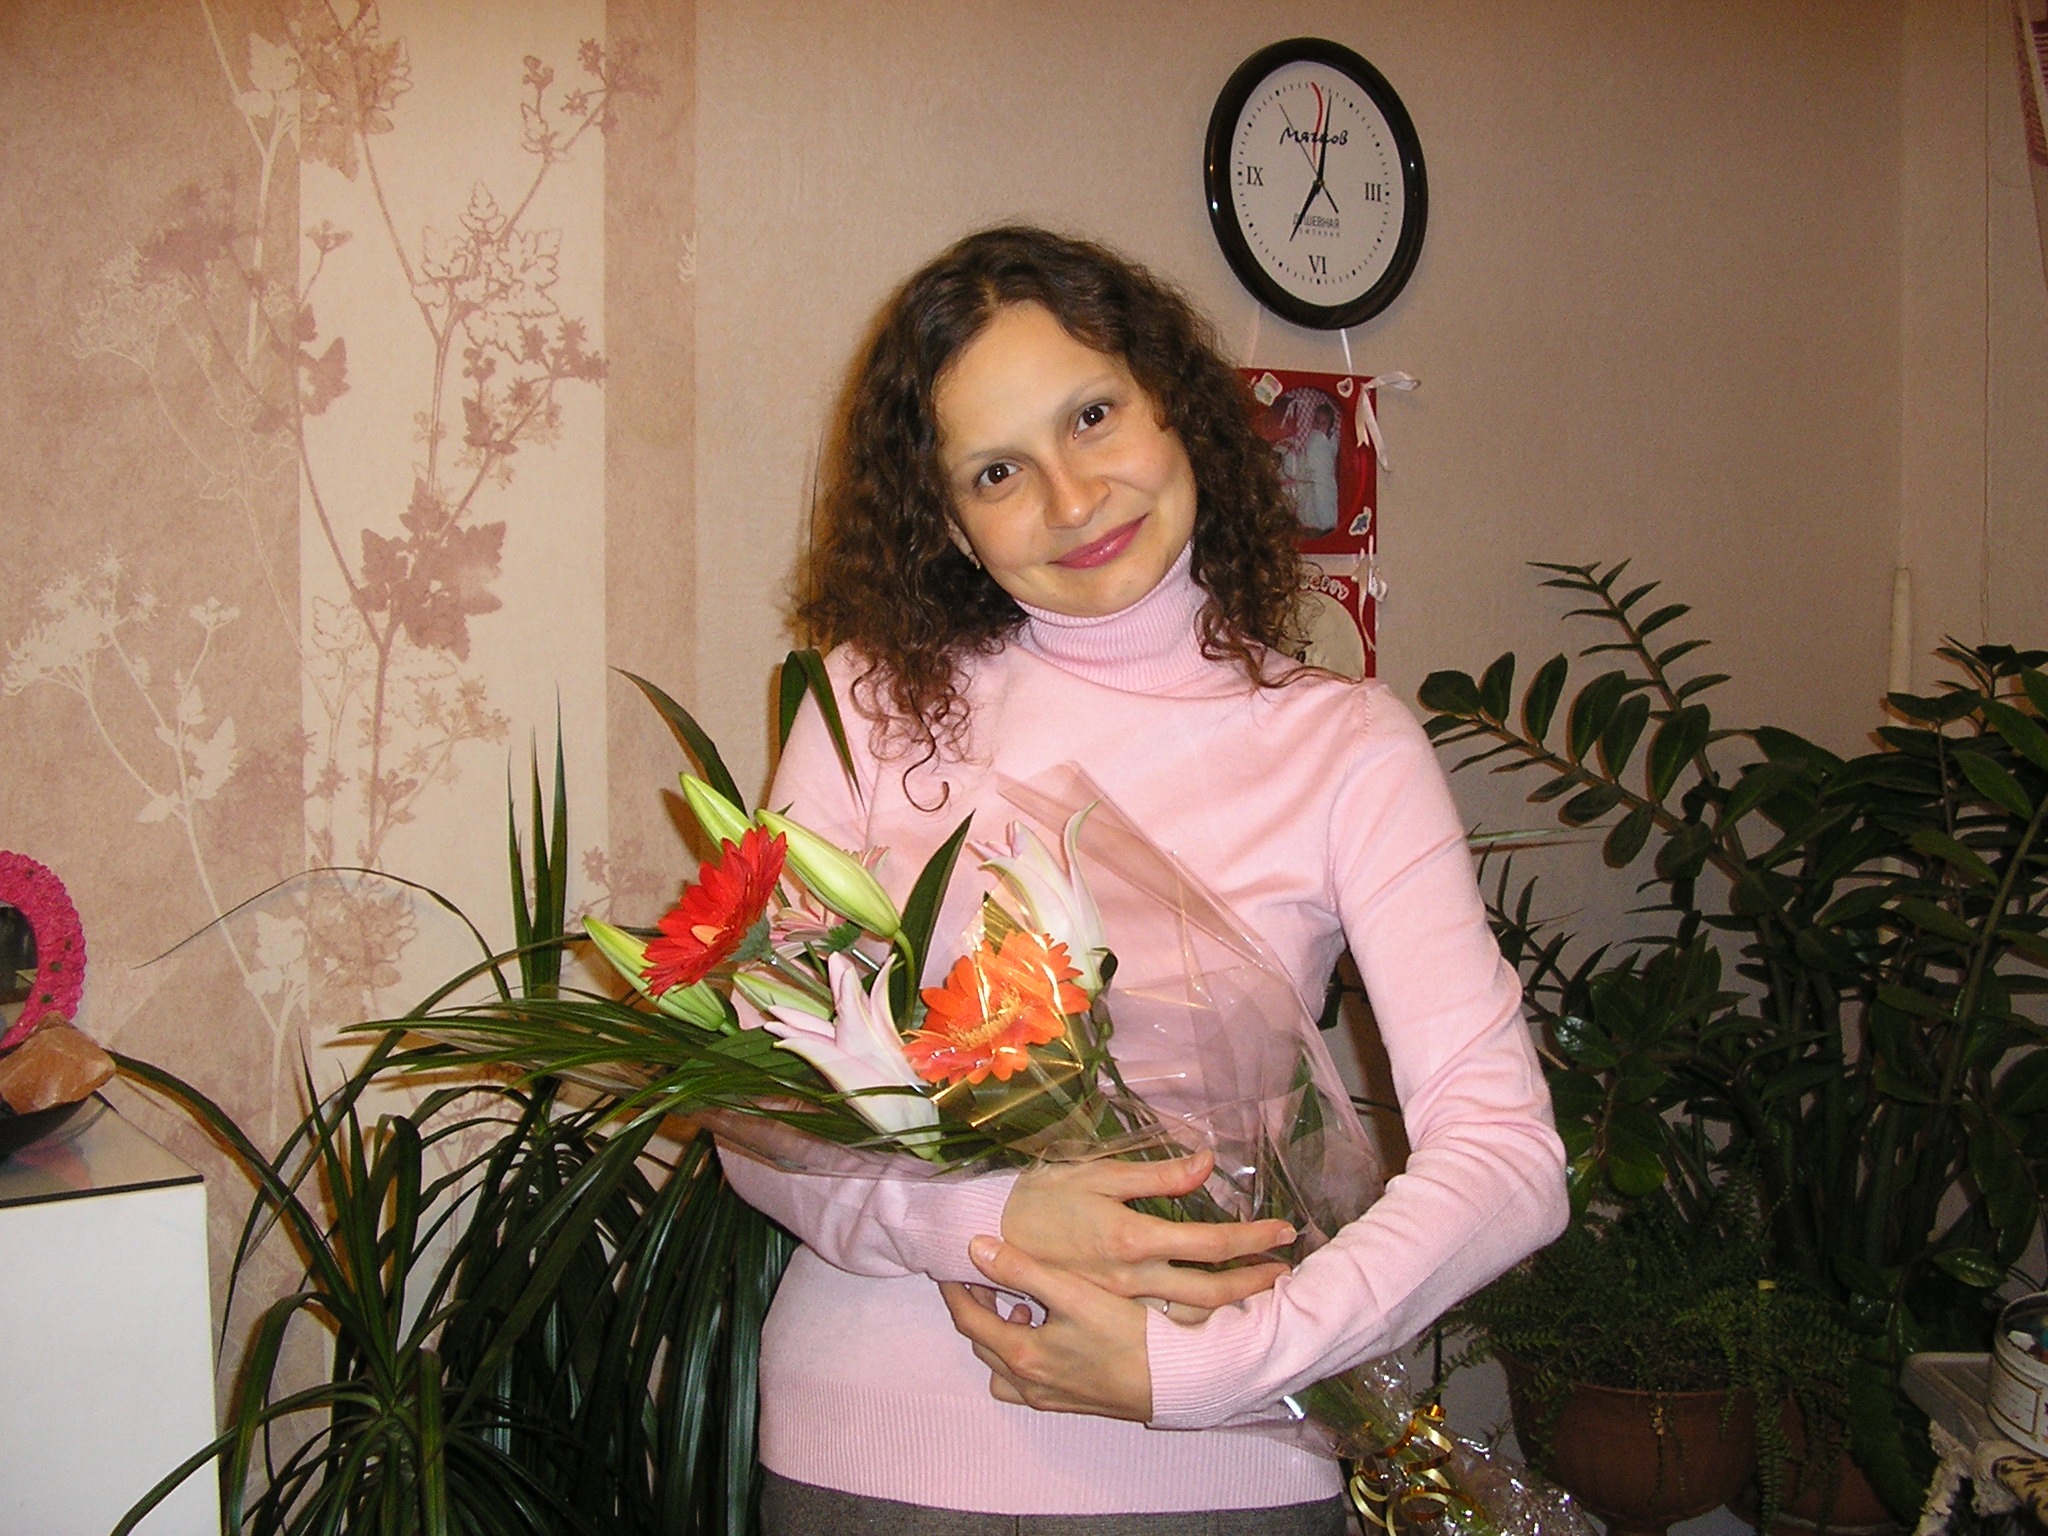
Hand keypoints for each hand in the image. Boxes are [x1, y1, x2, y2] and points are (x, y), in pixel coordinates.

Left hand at [940, 1235, 1153, 1419]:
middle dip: (976, 1309)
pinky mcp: (1068, 1401)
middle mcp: (1028, 1383)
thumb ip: (1023, 1270)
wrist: (1175, 1381)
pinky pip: (1026, 1379)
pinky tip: (1049, 1332)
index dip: (955, 1290)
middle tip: (983, 1277)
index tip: (951, 1264)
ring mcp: (1048, 1397)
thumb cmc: (1127, 1334)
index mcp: (1022, 1355)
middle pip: (982, 1343)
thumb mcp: (1074, 1294)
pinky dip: (1023, 1354)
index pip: (968, 1320)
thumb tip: (977, 1248)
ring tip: (1020, 1302)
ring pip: (1002, 1366)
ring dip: (1000, 1334)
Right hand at [1000, 1150, 1293, 1316]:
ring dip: (1231, 1304)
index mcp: (1132, 1239)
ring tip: (1260, 1291)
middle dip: (1253, 1281)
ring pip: (1189, 1314)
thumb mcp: (1098, 1174)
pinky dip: (1195, 1319)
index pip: (1208, 1242)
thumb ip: (1156, 1174)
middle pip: (1209, 1289)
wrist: (989, 1235)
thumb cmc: (1044, 1197)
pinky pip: (1160, 1324)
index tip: (1284, 1232)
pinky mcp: (1106, 1313)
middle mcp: (1131, 1279)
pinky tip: (1213, 1309)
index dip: (1251, 1238)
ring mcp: (1119, 1302)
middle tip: (1285, 1272)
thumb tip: (1207, 1162)